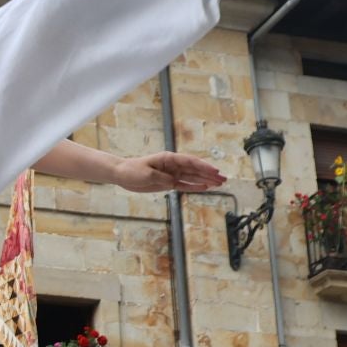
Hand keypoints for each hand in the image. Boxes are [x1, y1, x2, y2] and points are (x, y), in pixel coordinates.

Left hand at [112, 152, 226, 193]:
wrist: (122, 174)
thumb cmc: (132, 171)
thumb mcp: (146, 175)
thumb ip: (161, 178)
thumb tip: (174, 182)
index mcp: (169, 159)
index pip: (190, 162)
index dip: (204, 167)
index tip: (215, 171)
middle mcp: (173, 165)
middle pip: (195, 169)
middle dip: (210, 174)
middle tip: (224, 179)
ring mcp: (172, 174)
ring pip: (193, 177)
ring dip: (206, 180)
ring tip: (220, 184)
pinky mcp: (168, 183)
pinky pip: (184, 185)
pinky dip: (195, 187)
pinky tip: (206, 188)